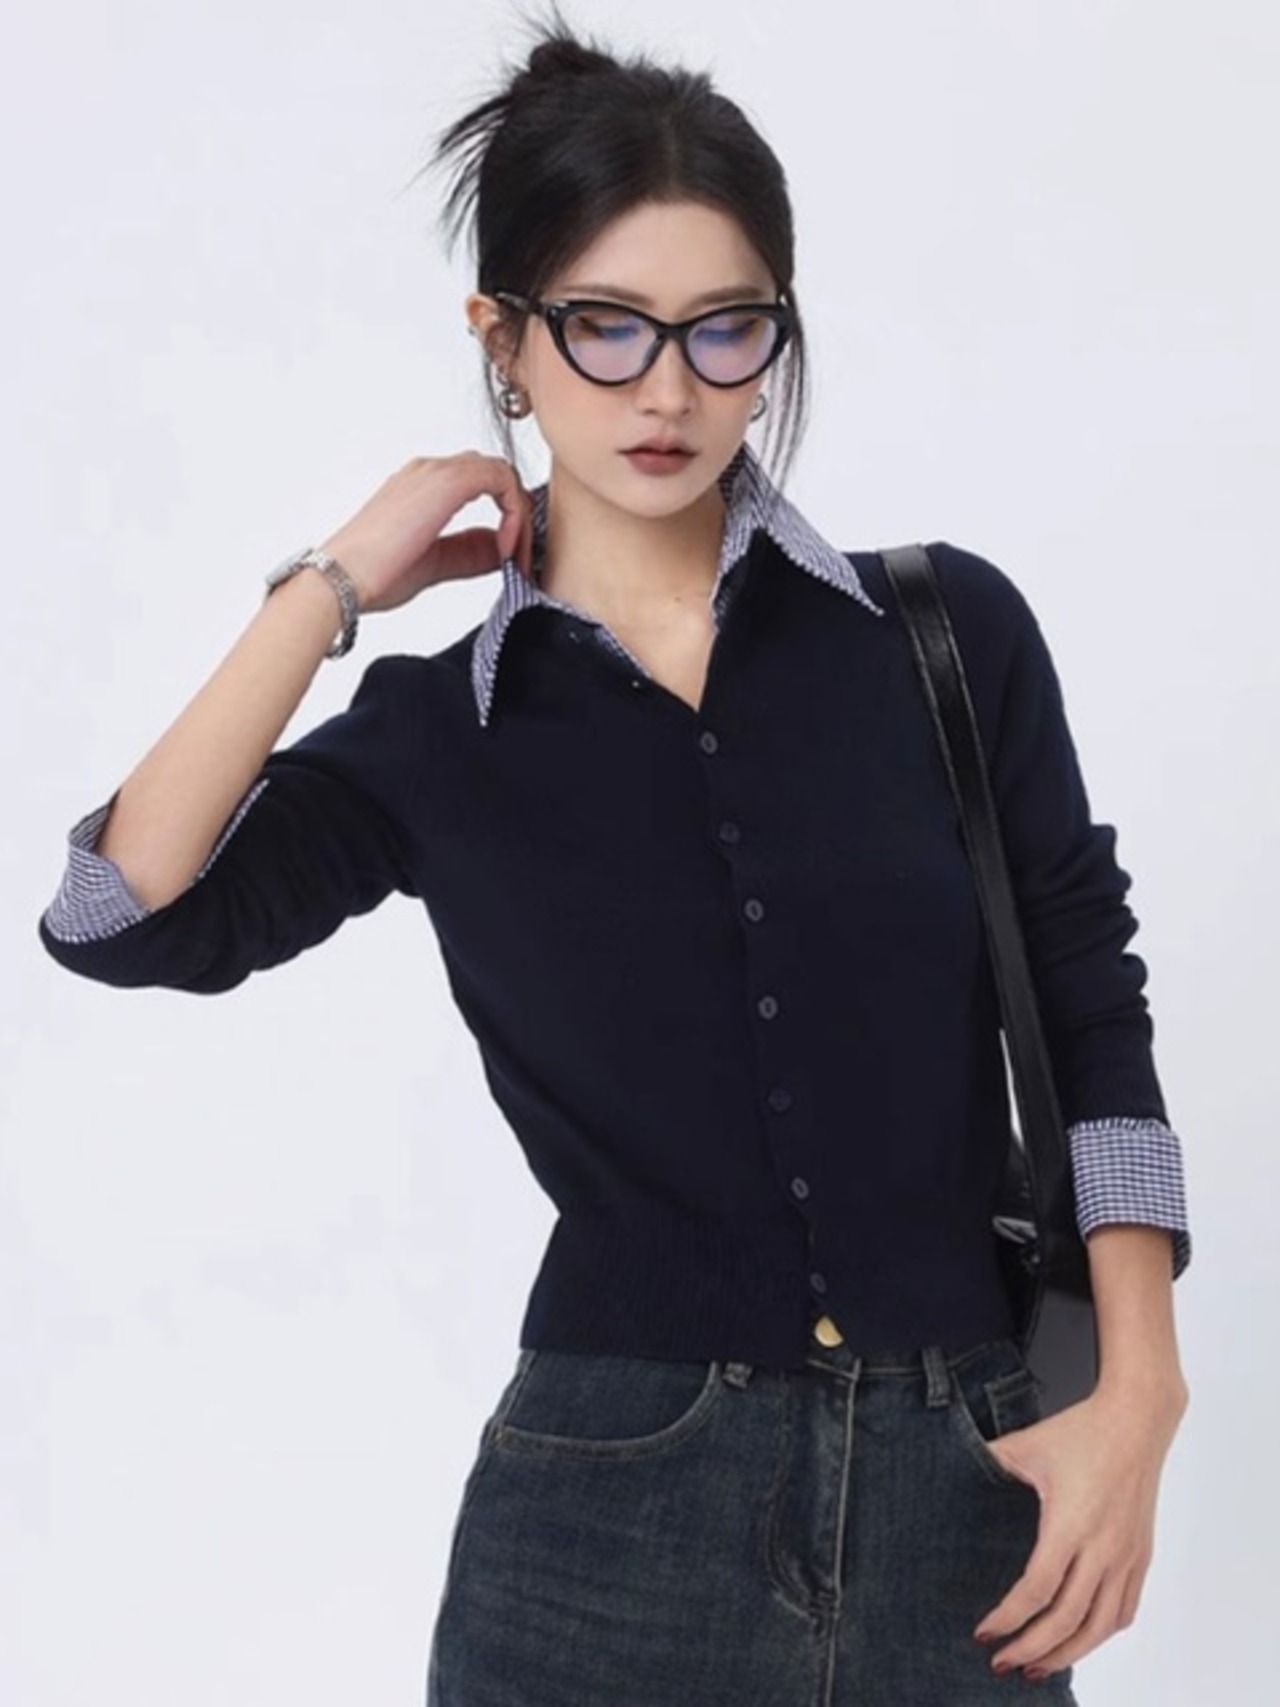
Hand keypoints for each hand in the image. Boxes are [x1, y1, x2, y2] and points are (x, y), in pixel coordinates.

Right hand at [318, 450, 535, 615]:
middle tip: (519, 555)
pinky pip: (502, 479)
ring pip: (501, 473)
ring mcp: (436, 472)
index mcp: (422, 486)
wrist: (345, 577)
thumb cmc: (374, 574)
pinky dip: (514, 513)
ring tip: (514, 554)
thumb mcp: (435, 562)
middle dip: (516, 514)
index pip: (481, 482)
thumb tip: (500, 550)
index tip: (508, 556)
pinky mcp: (447, 481)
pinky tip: (505, 547)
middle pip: (494, 474)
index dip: (505, 516)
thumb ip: (469, 552)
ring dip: (518, 515)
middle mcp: (429, 471)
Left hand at [972, 1379, 1187, 1680]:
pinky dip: (1099, 1634)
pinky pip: (1124, 1610)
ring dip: (1068, 1654)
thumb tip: (949, 1471)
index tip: (984, 1633)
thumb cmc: (1080, 1431)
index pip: (1036, 1590)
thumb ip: (990, 1464)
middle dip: (1031, 1649)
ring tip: (1038, 1667)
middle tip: (1002, 1664)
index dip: (1008, 1618)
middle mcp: (1102, 1549)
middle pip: (1067, 1621)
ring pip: (1100, 1626)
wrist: (1136, 1419)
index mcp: (1070, 1525)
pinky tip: (1079, 1639)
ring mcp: (1126, 1556)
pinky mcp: (1141, 1555)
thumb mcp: (1026, 1444)